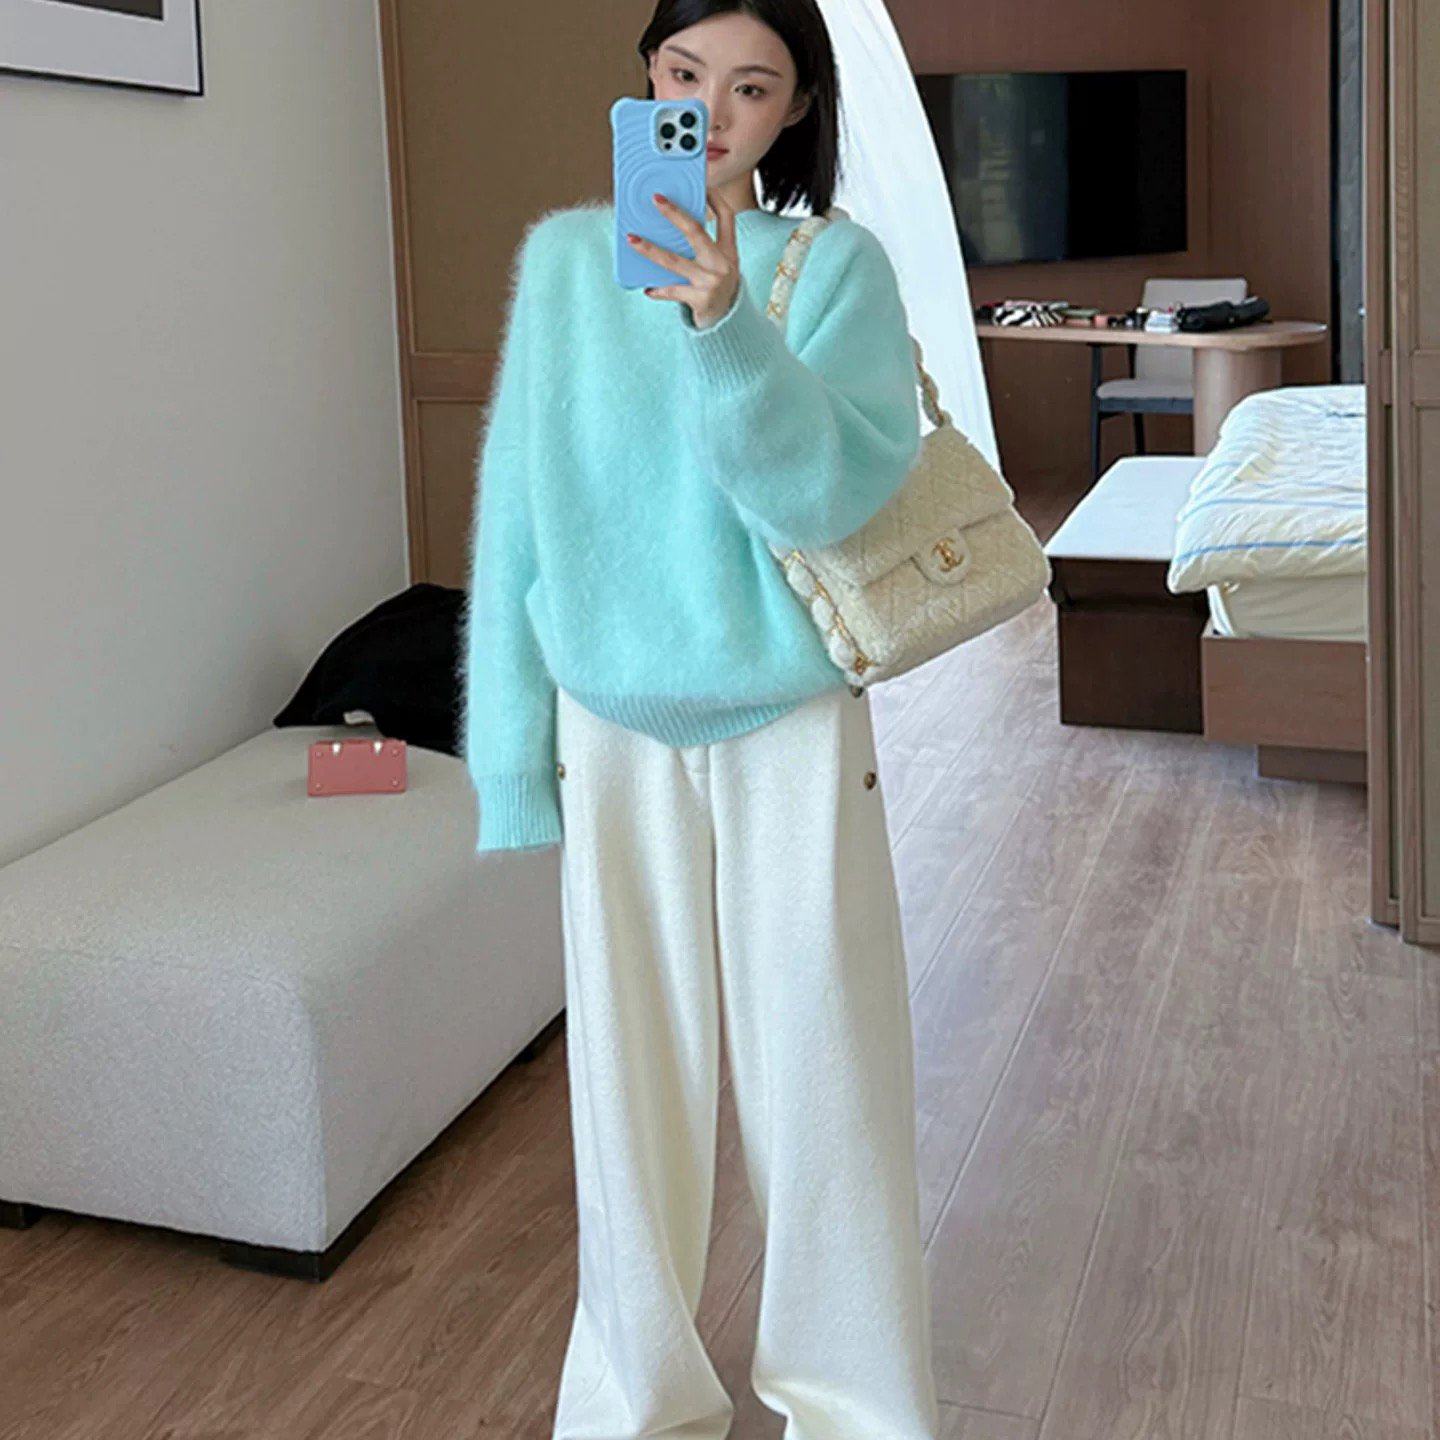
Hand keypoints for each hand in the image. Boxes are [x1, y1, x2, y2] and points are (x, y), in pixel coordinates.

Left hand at [626, 189, 740, 328]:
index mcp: (729, 251)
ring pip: (675, 261)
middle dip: (674, 214)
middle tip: (655, 199)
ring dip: (650, 249)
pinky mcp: (701, 300)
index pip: (727, 217)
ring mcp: (711, 282)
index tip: (701, 184)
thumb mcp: (718, 266)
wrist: (728, 323)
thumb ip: (703, 248)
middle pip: (696, 231)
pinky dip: (659, 290)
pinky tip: (648, 288)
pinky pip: (673, 291)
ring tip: (632, 240)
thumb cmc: (717, 289)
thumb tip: (669, 229)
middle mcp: (722, 264)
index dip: (715, 199)